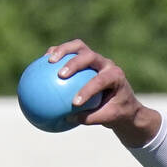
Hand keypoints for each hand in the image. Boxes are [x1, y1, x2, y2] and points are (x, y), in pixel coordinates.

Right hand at [45, 39, 160, 146]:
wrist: (124, 101)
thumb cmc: (117, 111)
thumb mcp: (109, 118)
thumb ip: (91, 118)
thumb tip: (68, 119)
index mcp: (116, 76)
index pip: (101, 81)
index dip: (87, 90)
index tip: (74, 103)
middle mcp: (106, 64)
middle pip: (89, 56)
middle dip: (74, 63)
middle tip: (61, 75)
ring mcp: (96, 58)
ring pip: (79, 47)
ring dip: (63, 50)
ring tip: (48, 60)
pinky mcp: (85, 58)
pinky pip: (69, 52)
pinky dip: (56, 54)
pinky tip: (42, 62)